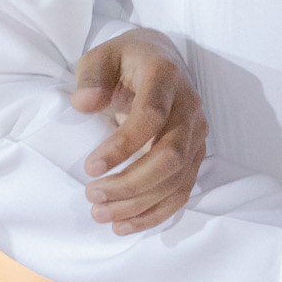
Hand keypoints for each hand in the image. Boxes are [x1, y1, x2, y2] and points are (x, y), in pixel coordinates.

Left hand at [72, 29, 207, 233]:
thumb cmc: (123, 61)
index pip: (151, 117)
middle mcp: (189, 107)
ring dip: (139, 204)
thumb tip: (83, 104)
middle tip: (92, 195)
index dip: (122, 147)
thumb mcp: (100, 57)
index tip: (89, 167)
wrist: (158, 59)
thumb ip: (90, 77)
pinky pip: (182, 190)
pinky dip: (155, 212)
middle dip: (131, 183)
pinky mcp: (195, 154)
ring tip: (101, 214)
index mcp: (165, 77)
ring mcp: (197, 133)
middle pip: (170, 156)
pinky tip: (126, 224)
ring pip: (177, 179)